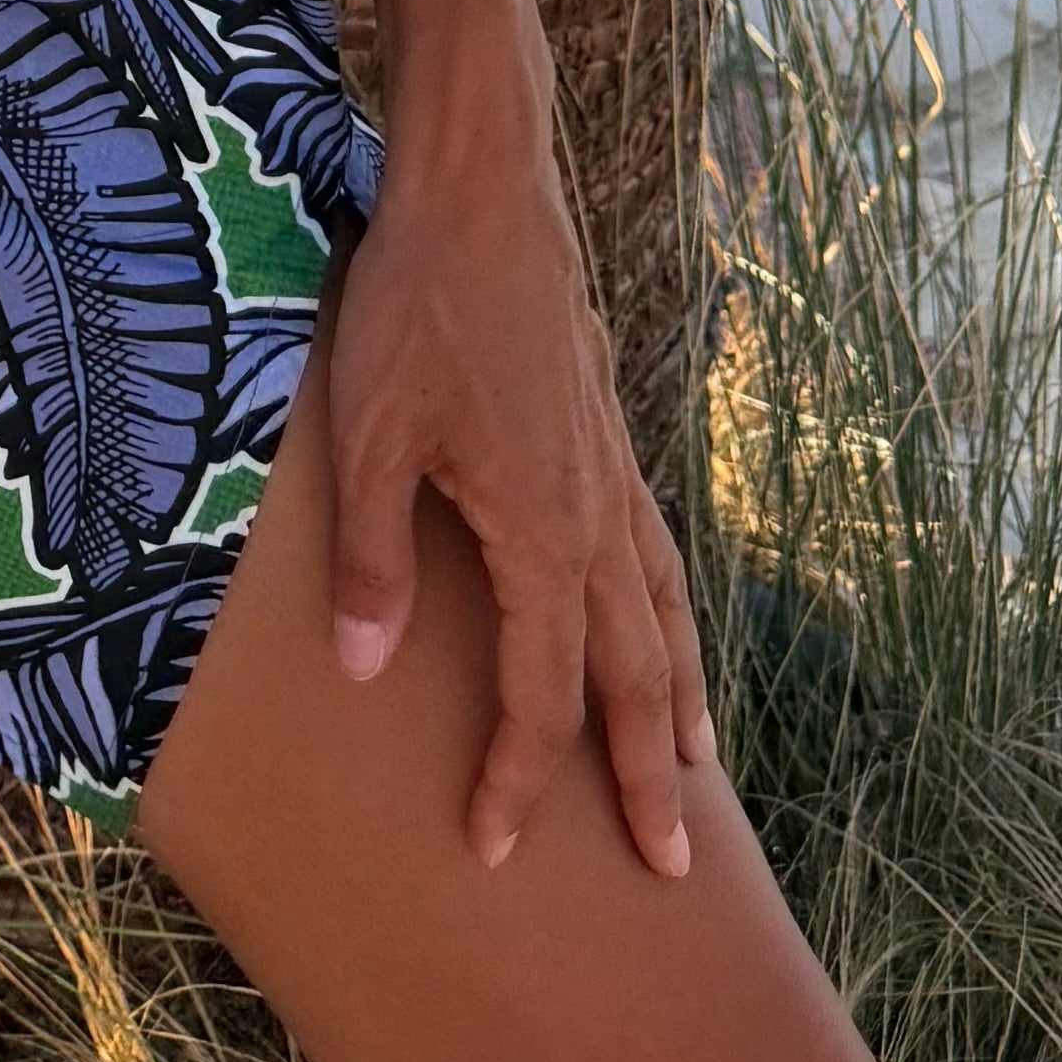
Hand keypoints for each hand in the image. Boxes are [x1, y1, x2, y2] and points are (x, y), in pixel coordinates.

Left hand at [320, 81, 710, 882]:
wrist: (480, 191)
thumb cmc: (412, 305)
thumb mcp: (368, 430)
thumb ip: (372, 556)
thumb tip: (366, 671)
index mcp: (540, 532)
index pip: (537, 691)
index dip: (513, 777)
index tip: (492, 849)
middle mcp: (596, 518)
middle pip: (632, 674)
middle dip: (646, 777)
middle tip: (672, 869)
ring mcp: (613, 474)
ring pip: (663, 613)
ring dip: (678, 698)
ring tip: (696, 770)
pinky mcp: (607, 435)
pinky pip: (656, 554)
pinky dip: (672, 614)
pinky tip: (666, 625)